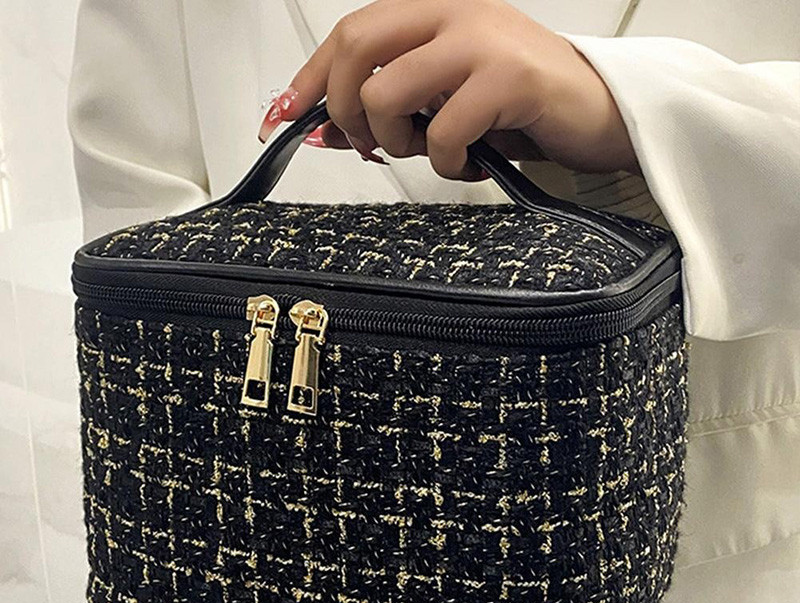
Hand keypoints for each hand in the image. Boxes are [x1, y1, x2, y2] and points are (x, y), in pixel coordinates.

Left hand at [259, 0, 639, 178]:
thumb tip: (326, 131)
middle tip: (367, 144)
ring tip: (432, 152)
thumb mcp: (445, 105)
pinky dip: (448, 163)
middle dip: (343, 109)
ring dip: (396, 141)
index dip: (308, 79)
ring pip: (390, 92)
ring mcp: (481, 40)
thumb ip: (391, 110)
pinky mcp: (510, 76)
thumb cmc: (521, 108)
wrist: (598, 113)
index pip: (350, 34)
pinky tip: (472, 162)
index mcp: (434, 13)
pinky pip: (444, 130)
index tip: (281, 118)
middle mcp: (454, 13)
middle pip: (357, 48)